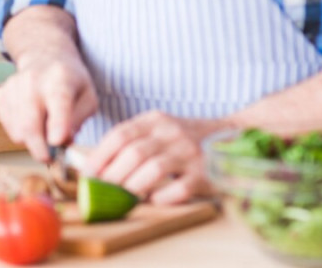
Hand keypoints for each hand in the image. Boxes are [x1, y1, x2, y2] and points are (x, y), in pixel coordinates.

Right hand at [0, 49, 98, 162]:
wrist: (44, 58)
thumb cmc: (70, 82)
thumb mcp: (88, 97)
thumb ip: (79, 120)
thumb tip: (63, 142)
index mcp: (60, 78)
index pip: (58, 101)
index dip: (58, 124)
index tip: (58, 142)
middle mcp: (33, 80)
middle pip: (30, 123)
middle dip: (40, 148)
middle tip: (50, 158)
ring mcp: (13, 86)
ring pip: (18, 130)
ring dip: (33, 140)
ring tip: (45, 129)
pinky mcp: (0, 94)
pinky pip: (8, 127)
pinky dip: (21, 132)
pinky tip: (31, 120)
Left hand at [81, 110, 223, 204]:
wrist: (232, 137)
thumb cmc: (183, 140)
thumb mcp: (158, 130)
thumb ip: (132, 142)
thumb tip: (94, 166)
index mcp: (155, 120)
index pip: (120, 134)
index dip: (100, 155)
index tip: (88, 174)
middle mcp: (172, 132)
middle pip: (134, 153)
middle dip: (113, 175)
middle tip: (103, 191)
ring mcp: (190, 153)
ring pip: (154, 169)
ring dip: (134, 186)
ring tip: (125, 197)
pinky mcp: (205, 174)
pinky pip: (180, 188)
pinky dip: (162, 197)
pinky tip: (154, 200)